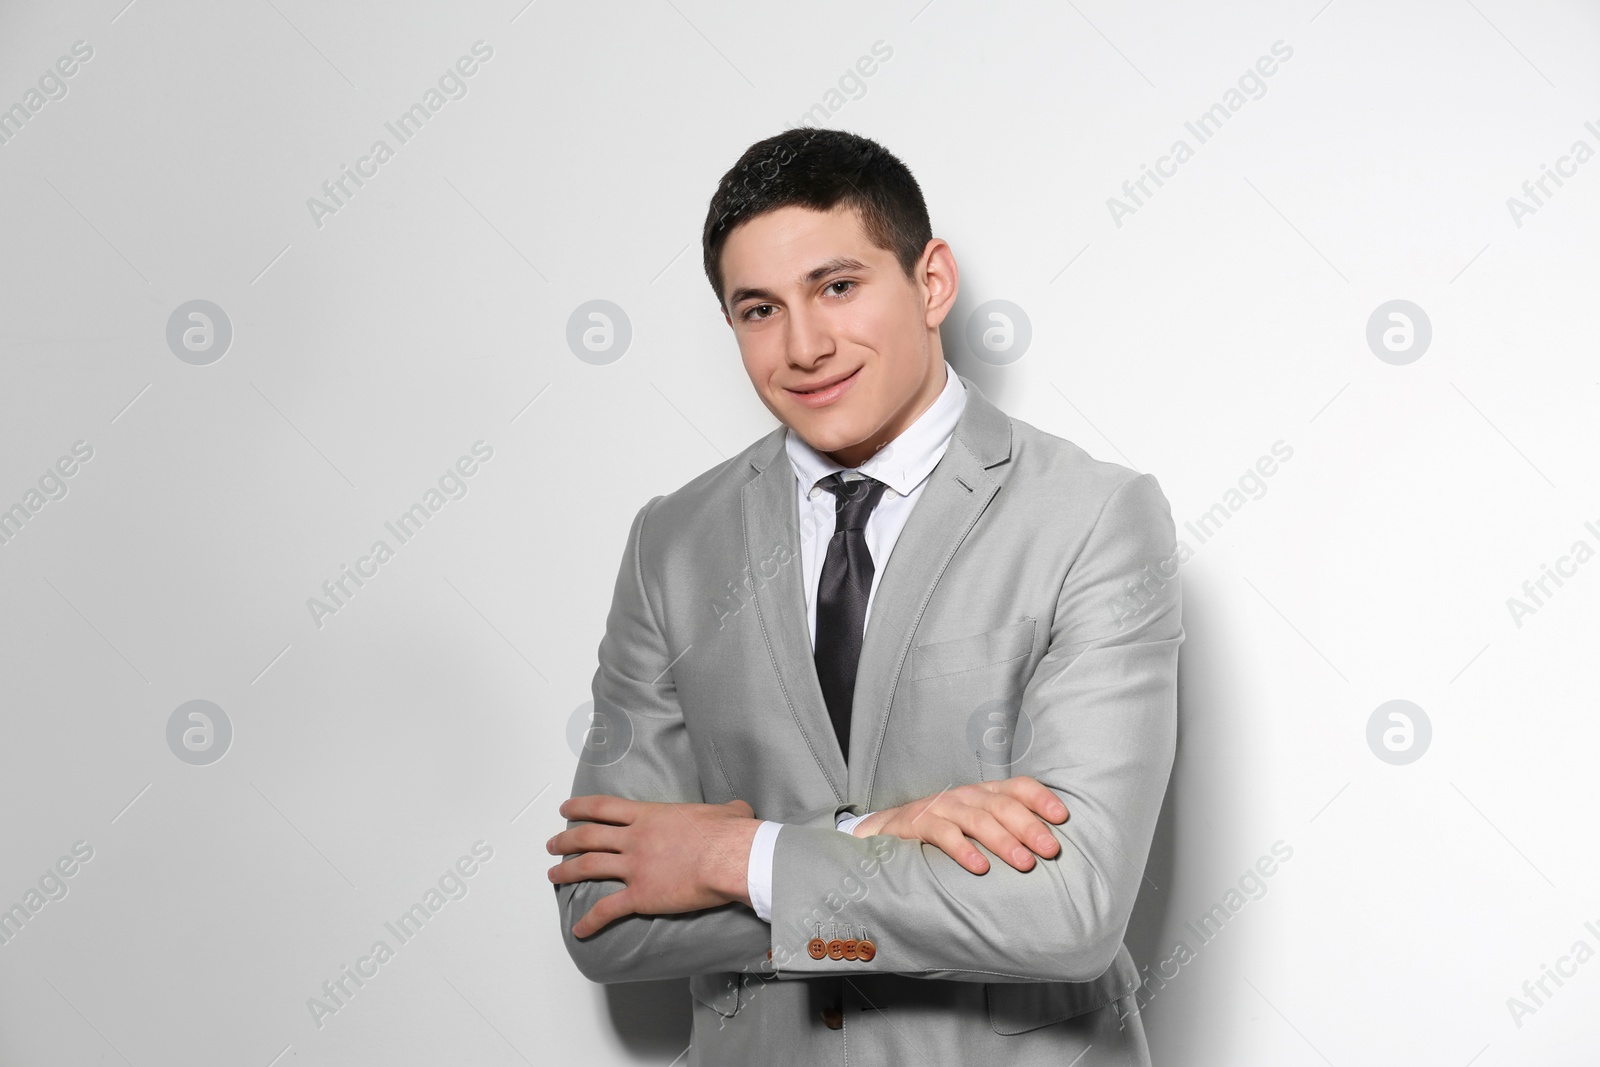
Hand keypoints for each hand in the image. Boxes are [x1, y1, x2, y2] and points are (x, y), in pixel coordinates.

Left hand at [547, 795, 760, 937]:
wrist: (729, 858)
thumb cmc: (729, 834)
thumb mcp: (727, 811)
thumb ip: (725, 810)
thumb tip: (738, 811)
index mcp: (649, 816)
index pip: (603, 807)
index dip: (580, 808)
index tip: (566, 810)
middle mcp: (634, 839)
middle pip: (587, 836)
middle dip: (564, 840)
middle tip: (552, 844)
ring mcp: (634, 867)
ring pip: (588, 867)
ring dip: (566, 872)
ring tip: (553, 875)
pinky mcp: (640, 895)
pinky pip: (607, 910)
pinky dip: (590, 921)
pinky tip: (580, 929)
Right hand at [849, 776, 1066, 873]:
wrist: (892, 828)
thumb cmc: (947, 827)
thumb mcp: (977, 820)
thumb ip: (1007, 827)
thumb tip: (1050, 847)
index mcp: (986, 793)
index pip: (1019, 787)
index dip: (1041, 799)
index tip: (1063, 817)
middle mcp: (968, 796)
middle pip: (1003, 806)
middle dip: (1030, 827)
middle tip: (1051, 850)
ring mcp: (944, 808)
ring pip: (978, 821)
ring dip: (1004, 841)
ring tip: (1025, 863)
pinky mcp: (921, 824)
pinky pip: (945, 835)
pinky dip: (964, 850)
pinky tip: (980, 867)